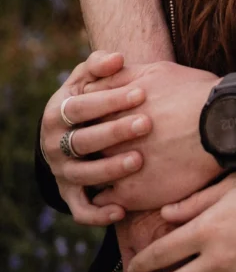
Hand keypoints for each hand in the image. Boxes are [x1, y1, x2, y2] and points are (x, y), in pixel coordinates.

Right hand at [40, 51, 150, 224]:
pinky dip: (98, 213)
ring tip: (138, 161)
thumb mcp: (86, 79)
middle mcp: (54, 144)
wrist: (68, 131)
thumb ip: (100, 65)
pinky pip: (81, 209)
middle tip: (147, 124)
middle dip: (115, 132)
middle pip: (84, 141)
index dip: (109, 100)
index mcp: (56, 113)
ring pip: (83, 175)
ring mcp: (61, 171)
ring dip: (110, 170)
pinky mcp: (69, 194)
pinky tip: (122, 209)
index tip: (141, 93)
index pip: (81, 107)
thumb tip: (118, 58)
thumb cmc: (87, 97)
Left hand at [86, 61, 220, 209]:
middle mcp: (109, 138)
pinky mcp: (131, 193)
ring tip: (112, 171)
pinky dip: (108, 197)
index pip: (84, 116)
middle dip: (91, 146)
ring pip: (92, 173)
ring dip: (98, 172)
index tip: (100, 123)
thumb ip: (123, 74)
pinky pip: (104, 200)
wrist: (225, 126)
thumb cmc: (196, 94)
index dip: (92, 120)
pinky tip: (122, 190)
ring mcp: (117, 167)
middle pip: (85, 145)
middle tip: (102, 149)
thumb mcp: (157, 72)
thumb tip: (101, 76)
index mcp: (113, 109)